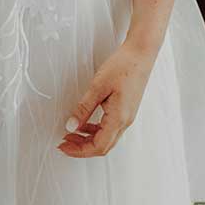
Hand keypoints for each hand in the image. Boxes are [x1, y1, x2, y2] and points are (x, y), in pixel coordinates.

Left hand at [59, 40, 156, 158]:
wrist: (140, 54)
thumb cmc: (123, 66)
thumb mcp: (98, 86)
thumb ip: (84, 108)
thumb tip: (71, 125)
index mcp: (119, 118)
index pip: (98, 146)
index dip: (79, 150)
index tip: (64, 146)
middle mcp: (125, 121)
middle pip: (102, 146)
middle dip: (81, 148)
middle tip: (64, 143)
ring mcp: (127, 117)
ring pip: (106, 138)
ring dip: (88, 140)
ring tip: (71, 134)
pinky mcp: (126, 110)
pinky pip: (110, 128)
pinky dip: (95, 131)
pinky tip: (85, 124)